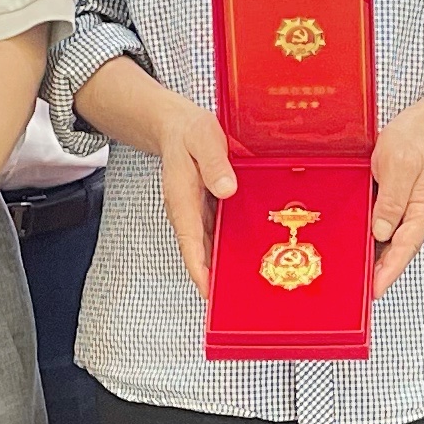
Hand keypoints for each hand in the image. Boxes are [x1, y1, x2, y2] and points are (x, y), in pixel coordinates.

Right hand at [152, 94, 240, 296]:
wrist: (175, 125)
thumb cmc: (188, 132)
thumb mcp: (202, 138)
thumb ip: (214, 162)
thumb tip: (226, 189)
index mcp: (182, 200)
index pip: (190, 243)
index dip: (199, 269)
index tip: (209, 291)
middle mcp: (187, 212)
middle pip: (200, 253)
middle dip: (215, 277)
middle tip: (236, 299)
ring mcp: (196, 213)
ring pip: (210, 246)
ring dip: (223, 264)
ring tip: (245, 285)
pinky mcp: (206, 209)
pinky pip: (217, 233)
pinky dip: (228, 246)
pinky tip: (247, 253)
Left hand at [370, 110, 423, 293]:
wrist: (417, 130)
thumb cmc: (410, 143)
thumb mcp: (400, 165)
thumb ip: (392, 199)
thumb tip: (381, 231)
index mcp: (423, 209)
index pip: (406, 246)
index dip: (390, 270)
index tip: (377, 288)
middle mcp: (416, 217)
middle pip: (398, 252)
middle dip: (381, 273)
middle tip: (360, 291)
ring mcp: (405, 216)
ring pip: (389, 246)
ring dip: (374, 262)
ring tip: (355, 278)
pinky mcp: (393, 211)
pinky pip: (382, 234)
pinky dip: (371, 245)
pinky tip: (357, 252)